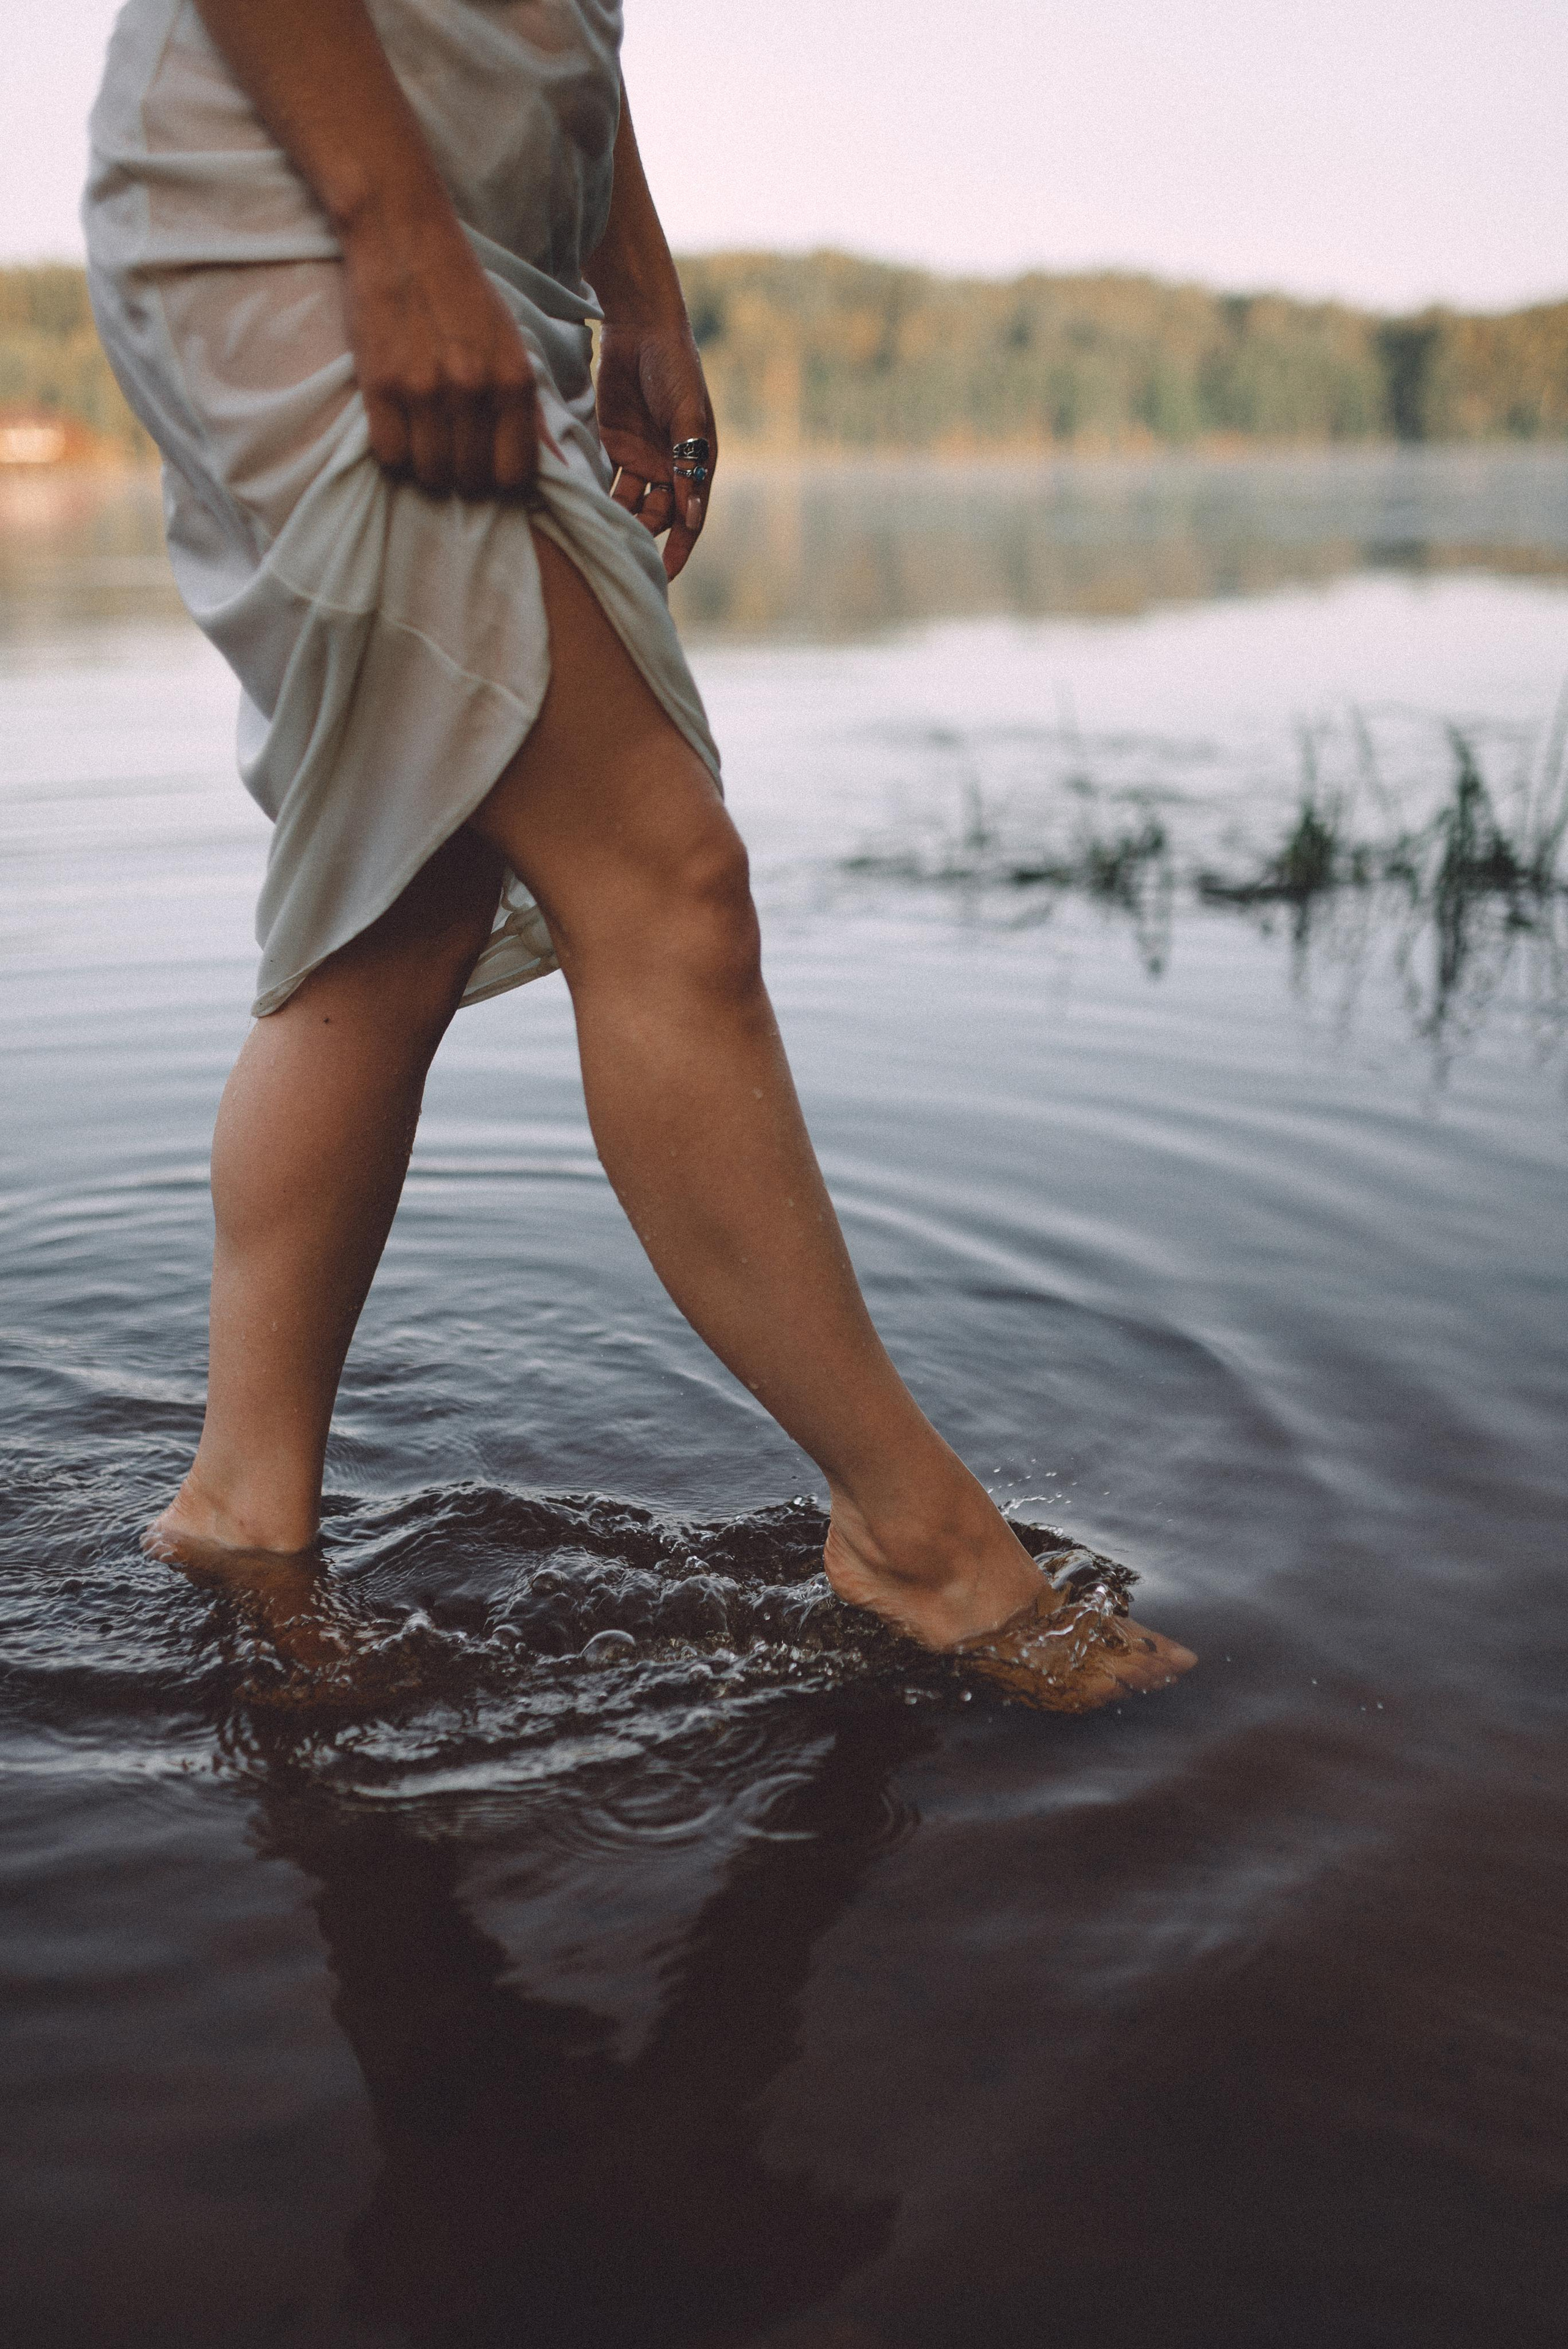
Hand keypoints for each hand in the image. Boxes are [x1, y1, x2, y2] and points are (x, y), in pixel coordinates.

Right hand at [341, 209, 548, 498]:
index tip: (485, 466)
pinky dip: (393, 451)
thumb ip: (526, 402)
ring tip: (421, 439)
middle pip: (470, 479)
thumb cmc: (459, 289)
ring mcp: (425, 390)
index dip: (499, 479)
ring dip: (425, 466)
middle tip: (448, 452)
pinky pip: (389, 455)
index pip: (514, 473)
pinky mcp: (381, 385)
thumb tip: (556, 460)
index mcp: (513, 381)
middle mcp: (474, 390)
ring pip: (430, 473)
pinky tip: (396, 427)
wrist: (401, 232)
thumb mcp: (509, 340)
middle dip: (461, 475)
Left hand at [597, 321, 715, 578]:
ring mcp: (640, 458)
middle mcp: (669, 467)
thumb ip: (689, 462)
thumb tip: (692, 516)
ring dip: (616, 519)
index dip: (678, 548)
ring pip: (629, 503)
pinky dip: (595, 493)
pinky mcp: (612, 445)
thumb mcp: (687, 414)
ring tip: (596, 532)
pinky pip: (605, 480)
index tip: (664, 575)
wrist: (641, 328)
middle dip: (641, 535)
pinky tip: (581, 505)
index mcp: (696, 463)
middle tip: (619, 549)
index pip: (689, 518)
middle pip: (656, 516)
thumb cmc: (675, 367)